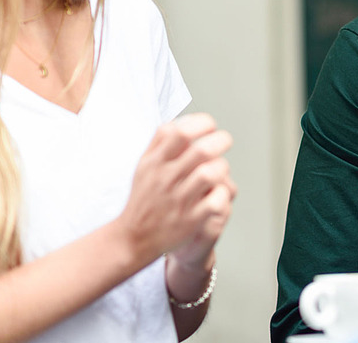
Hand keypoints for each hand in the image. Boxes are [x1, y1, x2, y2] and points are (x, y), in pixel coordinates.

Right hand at [116, 113, 235, 266]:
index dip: (201, 123)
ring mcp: (179, 200)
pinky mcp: (191, 220)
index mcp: (154, 162)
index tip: (210, 125)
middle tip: (224, 141)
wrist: (133, 238)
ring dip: (222, 168)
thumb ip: (160, 141)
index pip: (179, 132)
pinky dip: (222, 193)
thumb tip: (183, 120)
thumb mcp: (144, 165)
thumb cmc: (144, 197)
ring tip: (220, 168)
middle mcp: (166, 179)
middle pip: (201, 151)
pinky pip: (216, 201)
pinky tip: (218, 192)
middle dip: (220, 141)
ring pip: (211, 174)